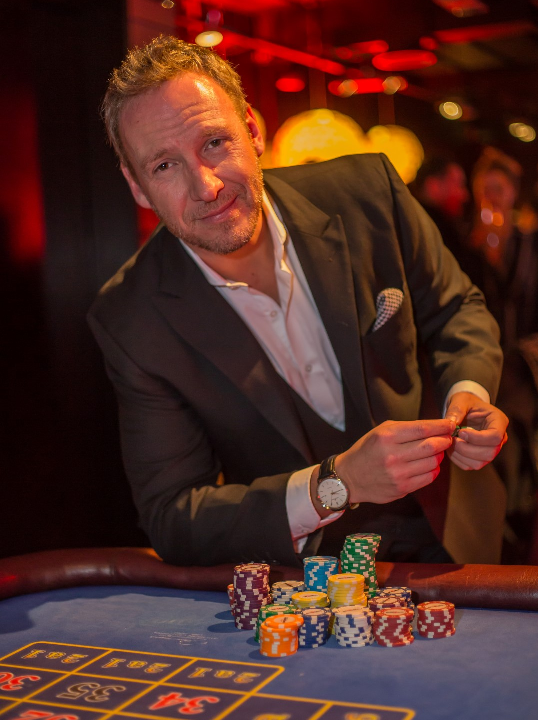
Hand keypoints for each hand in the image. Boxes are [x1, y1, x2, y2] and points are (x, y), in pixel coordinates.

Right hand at [335, 418, 454, 504]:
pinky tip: (428, 465)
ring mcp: (398, 474)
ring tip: (436, 452)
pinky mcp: (402, 489)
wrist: (349, 477)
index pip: (422, 429)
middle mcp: (392, 455)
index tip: (450, 425)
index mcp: (386, 437)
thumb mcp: (380, 432)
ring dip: (439, 455)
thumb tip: (435, 428)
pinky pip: (428, 478)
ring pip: (433, 463)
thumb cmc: (367, 450)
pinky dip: (433, 470)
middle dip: (444, 441)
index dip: (441, 426)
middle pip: (431, 446)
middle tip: (448, 438)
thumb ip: (406, 429)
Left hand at [444, 392, 507, 470]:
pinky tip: (451, 448)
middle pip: (490, 453)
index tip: (461, 431)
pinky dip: (458, 460)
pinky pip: (470, 466)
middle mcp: (499, 438)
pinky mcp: (480, 458)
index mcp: (499, 421)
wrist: (466, 410)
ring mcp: (491, 450)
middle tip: (452, 439)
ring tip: (450, 442)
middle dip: (467, 449)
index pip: (495, 436)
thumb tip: (451, 423)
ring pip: (480, 462)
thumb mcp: (461, 400)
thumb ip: (456, 410)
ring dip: (461, 455)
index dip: (477, 438)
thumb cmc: (466, 403)